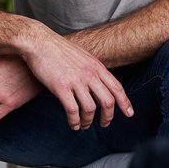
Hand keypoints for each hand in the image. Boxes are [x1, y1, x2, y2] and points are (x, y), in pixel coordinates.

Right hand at [17, 32, 134, 129]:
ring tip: (84, 126)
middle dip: (108, 117)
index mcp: (97, 67)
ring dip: (88, 121)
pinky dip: (74, 121)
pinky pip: (72, 110)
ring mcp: (76, 81)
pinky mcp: (61, 87)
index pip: (117, 87)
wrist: (39, 42)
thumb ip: (93, 70)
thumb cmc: (59, 49)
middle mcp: (90, 74)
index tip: (129, 114)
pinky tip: (73, 125)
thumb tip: (100, 83)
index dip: (125, 102)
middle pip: (108, 101)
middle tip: (104, 124)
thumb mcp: (83, 57)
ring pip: (90, 108)